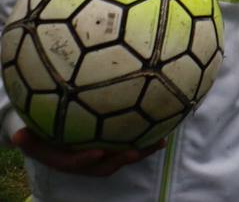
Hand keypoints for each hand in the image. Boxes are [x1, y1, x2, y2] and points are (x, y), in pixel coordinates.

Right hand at [12, 127, 162, 176]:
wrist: (52, 134)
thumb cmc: (42, 131)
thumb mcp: (32, 136)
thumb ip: (27, 139)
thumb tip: (16, 136)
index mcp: (65, 160)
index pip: (74, 163)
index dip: (85, 160)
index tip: (97, 152)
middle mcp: (85, 161)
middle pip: (104, 165)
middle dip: (120, 160)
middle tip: (134, 152)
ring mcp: (101, 156)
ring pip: (121, 157)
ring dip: (140, 152)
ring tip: (158, 143)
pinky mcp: (114, 148)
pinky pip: (130, 145)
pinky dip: (146, 142)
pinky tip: (164, 131)